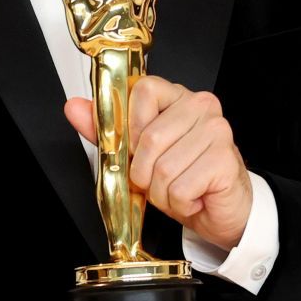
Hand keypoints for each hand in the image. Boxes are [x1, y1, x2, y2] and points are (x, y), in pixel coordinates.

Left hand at [65, 75, 253, 249]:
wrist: (221, 209)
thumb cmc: (184, 178)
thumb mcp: (140, 155)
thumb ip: (107, 130)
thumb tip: (75, 107)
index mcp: (178, 97)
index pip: (142, 90)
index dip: (132, 127)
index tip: (138, 149)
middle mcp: (202, 107)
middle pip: (149, 138)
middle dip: (145, 173)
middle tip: (159, 180)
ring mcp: (217, 131)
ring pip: (162, 168)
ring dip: (162, 192)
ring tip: (178, 190)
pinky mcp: (225, 160)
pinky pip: (180, 188)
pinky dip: (179, 204)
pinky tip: (194, 198)